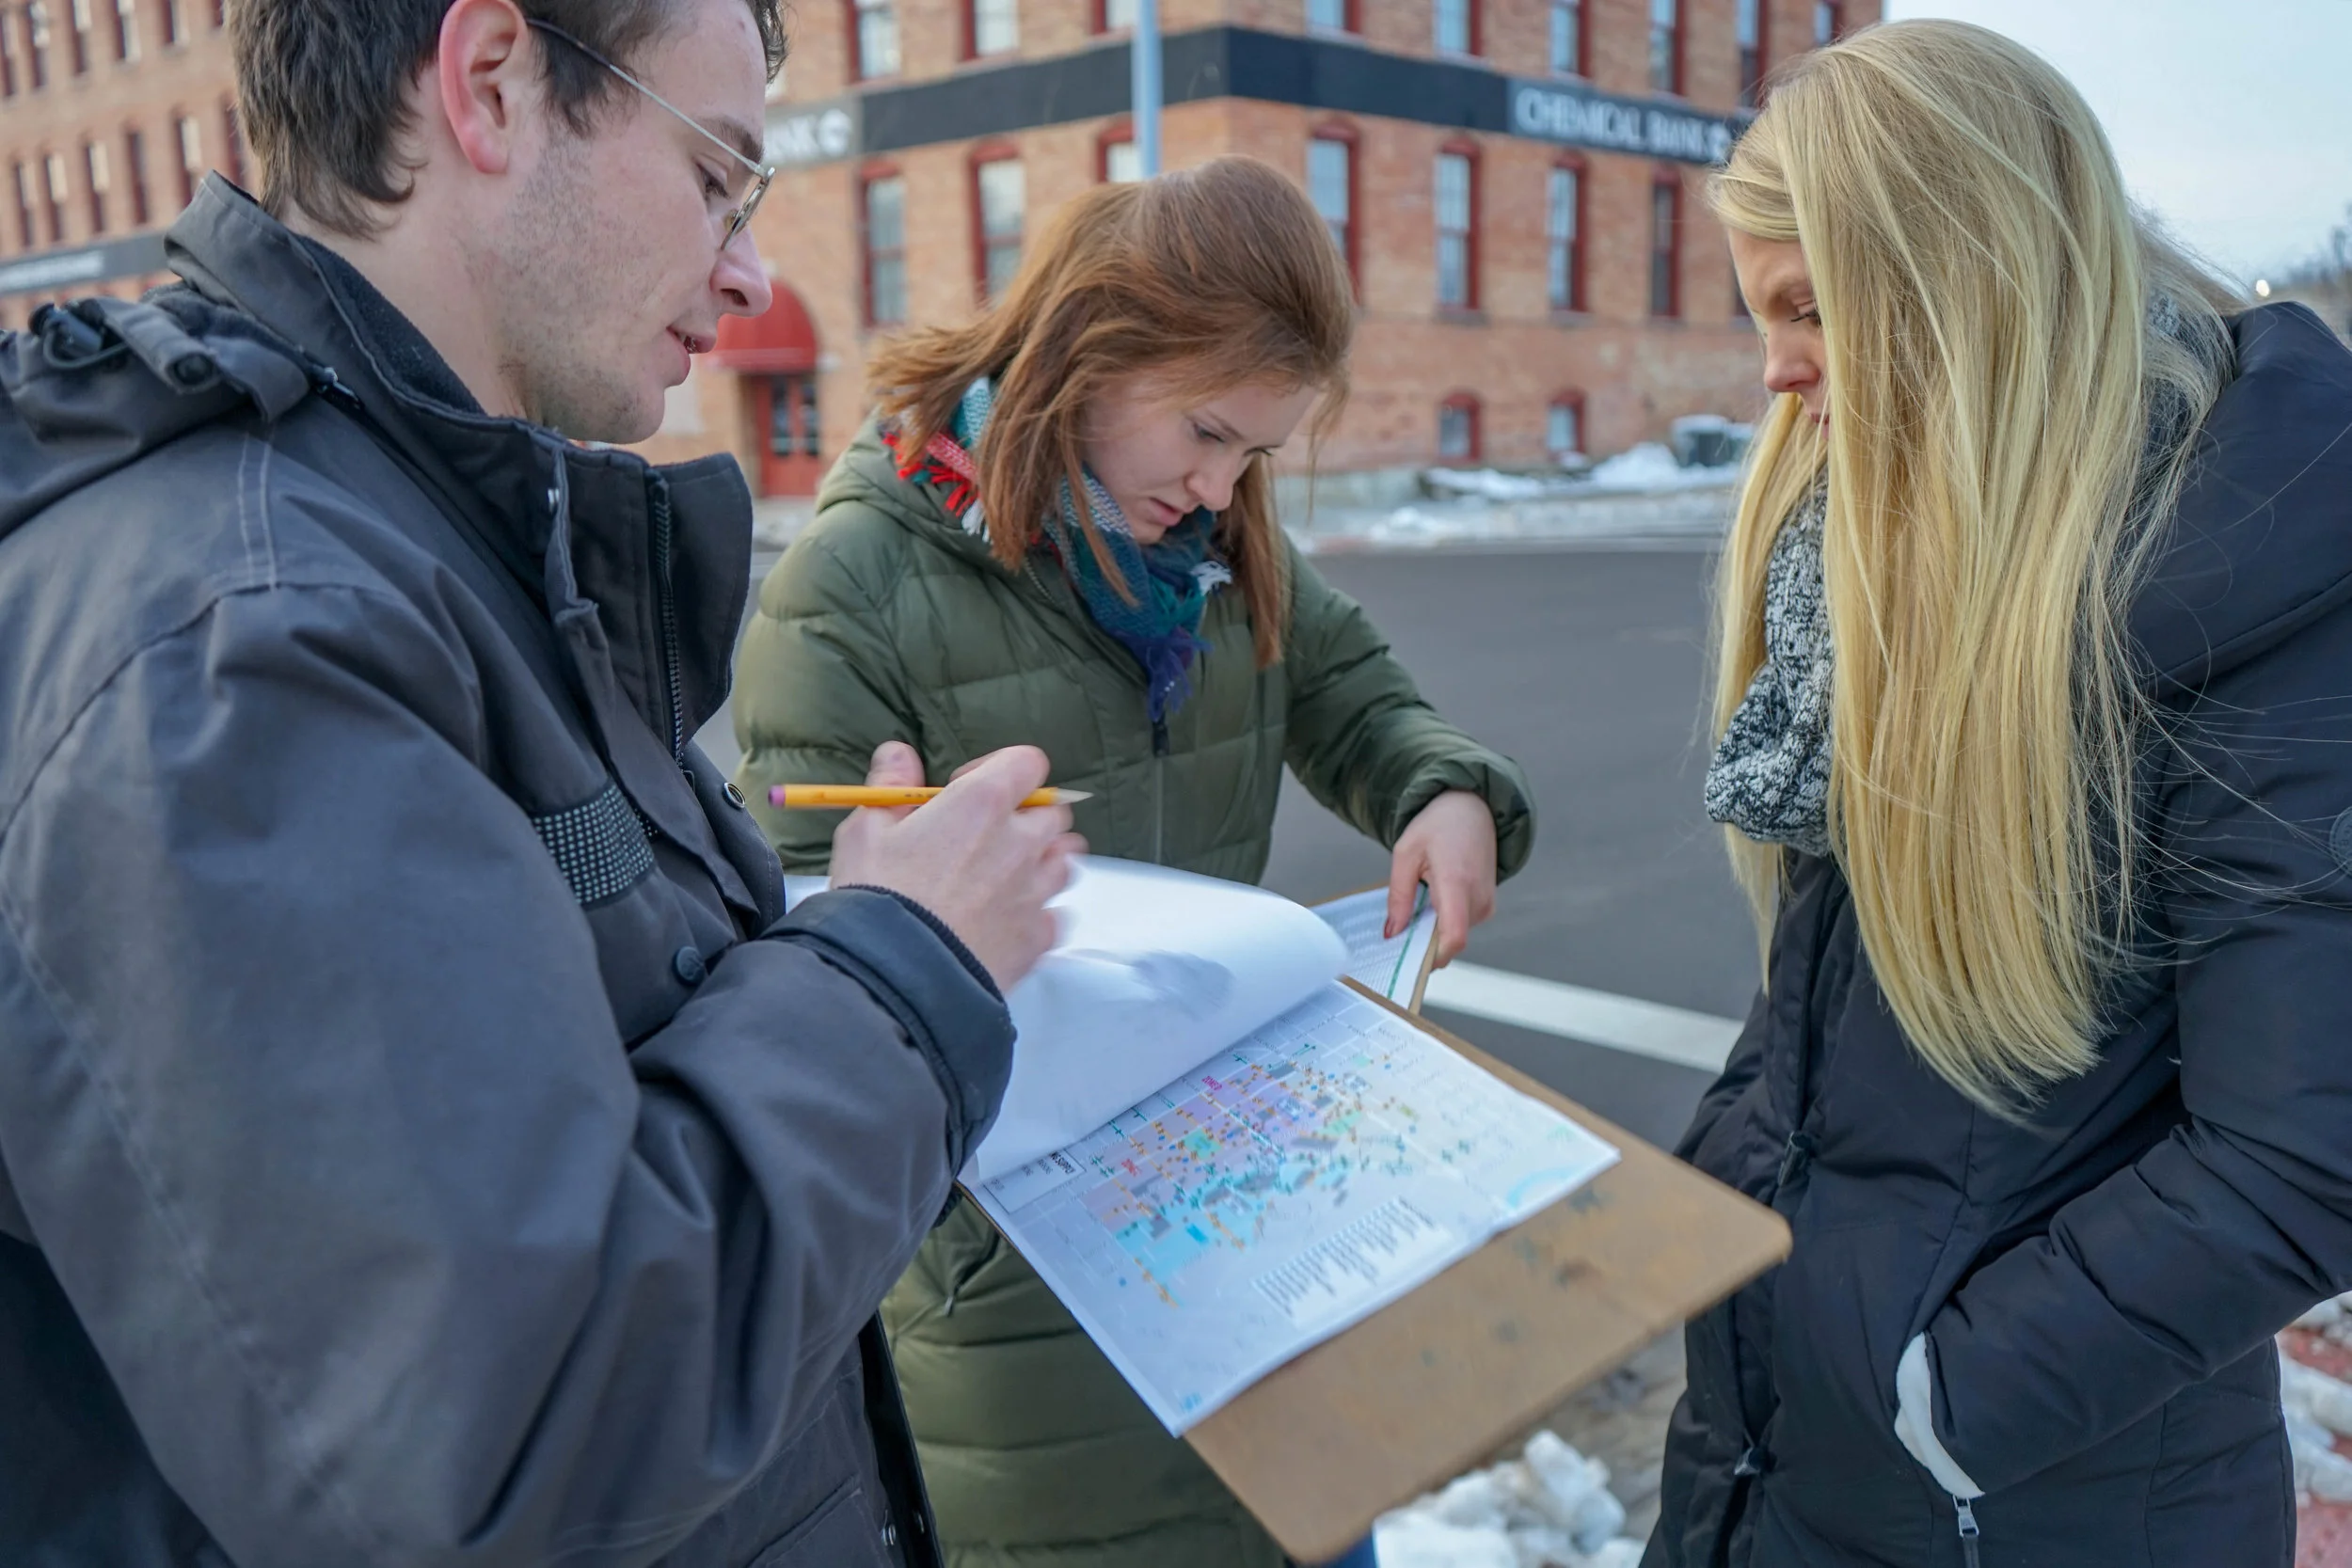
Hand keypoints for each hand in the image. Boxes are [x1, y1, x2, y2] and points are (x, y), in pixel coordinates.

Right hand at [830, 742, 1084, 991]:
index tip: (968, 791)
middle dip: (1025, 817)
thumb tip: (897, 754)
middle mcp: (1021, 841)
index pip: (1027, 763)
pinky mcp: (1039, 936)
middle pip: (1052, 813)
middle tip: (984, 837)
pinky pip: (1057, 913)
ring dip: (1041, 861)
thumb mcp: (866, 831)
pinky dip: (1039, 912)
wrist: (896, 975)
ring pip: (1063, 861)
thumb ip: (891, 786)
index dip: (1001, 771)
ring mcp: (1036, 890)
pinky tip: (1008, 920)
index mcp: (983, 803)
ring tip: (1002, 877)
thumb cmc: (878, 898)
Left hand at [1387, 790, 1497, 966]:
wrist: (1472, 809)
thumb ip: (1398, 896)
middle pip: (1449, 940)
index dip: (1432, 957)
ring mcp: (1487, 903)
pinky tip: (1431, 901)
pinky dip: (1443, 922)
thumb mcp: (1405, 854)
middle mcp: (1478, 898)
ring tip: (1417, 903)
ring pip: (1454, 934)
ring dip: (1432, 930)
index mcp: (1457, 883)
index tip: (1408, 961)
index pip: (1453, 937)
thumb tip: (1392, 933)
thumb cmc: (1438, 825)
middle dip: (1423, 942)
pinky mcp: (1487, 905)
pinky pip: (1461, 925)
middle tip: (1398, 930)